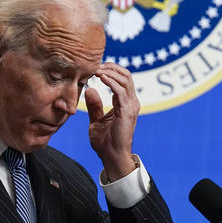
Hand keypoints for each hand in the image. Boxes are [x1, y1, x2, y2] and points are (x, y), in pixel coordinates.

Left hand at [85, 63, 140, 180]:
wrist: (112, 157)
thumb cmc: (105, 142)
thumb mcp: (96, 120)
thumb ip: (94, 105)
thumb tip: (90, 89)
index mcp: (126, 103)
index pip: (122, 79)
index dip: (110, 70)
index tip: (95, 68)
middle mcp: (131, 102)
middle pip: (126, 75)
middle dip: (110, 67)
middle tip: (95, 65)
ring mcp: (131, 106)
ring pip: (125, 79)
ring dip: (110, 72)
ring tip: (96, 70)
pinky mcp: (127, 111)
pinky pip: (121, 91)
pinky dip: (111, 82)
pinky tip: (101, 77)